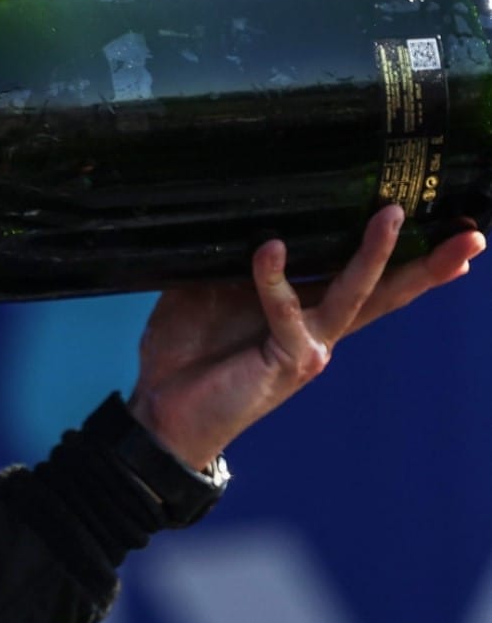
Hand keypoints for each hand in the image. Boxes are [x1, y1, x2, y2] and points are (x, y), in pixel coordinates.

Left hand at [128, 205, 483, 469]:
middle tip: (471, 235)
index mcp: (305, 312)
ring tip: (391, 215)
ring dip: (374, 255)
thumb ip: (226, 259)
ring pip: (355, 295)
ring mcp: (308, 347)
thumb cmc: (185, 353)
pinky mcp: (285, 360)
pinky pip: (287, 311)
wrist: (161, 409)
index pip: (362, 279)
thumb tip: (236, 213)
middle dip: (429, 264)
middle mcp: (318, 330)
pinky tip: (271, 250)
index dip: (405, 258)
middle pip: (386, 293)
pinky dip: (275, 280)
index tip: (453, 232)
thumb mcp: (204, 292)